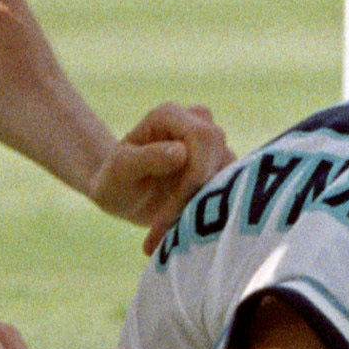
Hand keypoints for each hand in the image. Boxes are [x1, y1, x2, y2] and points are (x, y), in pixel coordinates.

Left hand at [84, 99, 228, 231]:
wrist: (123, 194)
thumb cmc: (115, 179)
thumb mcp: (120, 170)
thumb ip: (147, 158)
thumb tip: (182, 152)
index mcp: (170, 115)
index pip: (201, 138)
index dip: (195, 174)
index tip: (173, 209)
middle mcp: (197, 123)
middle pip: (220, 154)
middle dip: (199, 195)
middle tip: (169, 227)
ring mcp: (212, 145)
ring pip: (232, 173)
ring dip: (205, 208)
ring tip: (172, 233)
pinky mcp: (221, 168)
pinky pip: (233, 189)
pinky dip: (212, 214)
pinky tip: (184, 232)